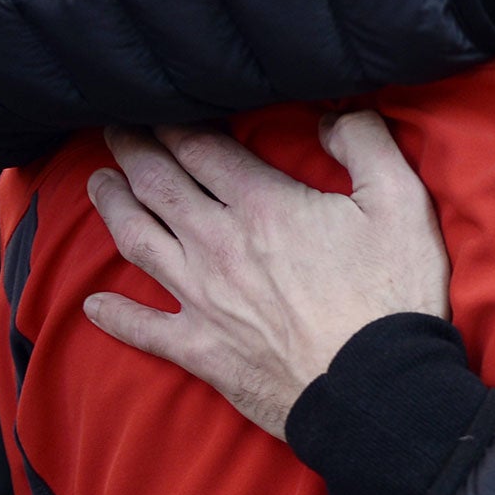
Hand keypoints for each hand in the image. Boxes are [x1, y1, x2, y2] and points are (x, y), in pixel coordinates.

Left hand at [81, 112, 449, 438]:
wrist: (374, 389)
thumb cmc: (391, 295)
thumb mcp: (401, 202)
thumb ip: (365, 144)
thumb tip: (333, 116)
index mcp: (262, 205)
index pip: (199, 148)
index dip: (173, 122)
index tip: (157, 105)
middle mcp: (217, 245)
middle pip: (159, 186)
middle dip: (132, 151)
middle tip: (114, 128)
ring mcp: (202, 299)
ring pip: (139, 242)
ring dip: (113, 208)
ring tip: (98, 185)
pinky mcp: (201, 350)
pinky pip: (143, 329)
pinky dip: (114, 316)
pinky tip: (93, 304)